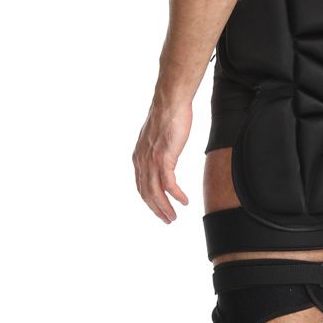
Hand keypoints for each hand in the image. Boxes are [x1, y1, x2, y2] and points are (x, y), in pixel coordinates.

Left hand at [132, 98, 191, 223]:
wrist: (170, 102)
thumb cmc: (167, 116)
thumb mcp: (157, 138)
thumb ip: (156, 151)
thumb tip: (162, 156)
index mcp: (138, 157)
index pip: (141, 186)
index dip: (150, 201)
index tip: (159, 209)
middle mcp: (141, 161)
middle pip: (146, 193)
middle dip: (156, 209)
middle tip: (167, 220)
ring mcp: (152, 161)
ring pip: (156, 192)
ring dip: (165, 207)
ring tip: (173, 217)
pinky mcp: (164, 158)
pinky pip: (169, 184)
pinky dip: (176, 195)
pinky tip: (184, 201)